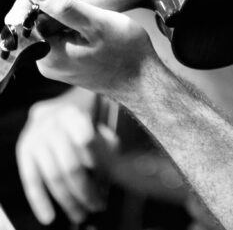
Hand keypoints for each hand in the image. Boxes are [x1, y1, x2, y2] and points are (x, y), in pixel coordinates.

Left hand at [10, 0, 156, 98]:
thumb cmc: (125, 52)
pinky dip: (83, 19)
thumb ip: (66, 8)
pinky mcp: (71, 61)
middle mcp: (48, 60)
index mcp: (48, 53)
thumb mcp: (97, 24)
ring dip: (77, 7)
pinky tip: (100, 8)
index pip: (26, 17)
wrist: (143, 81)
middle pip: (43, 19)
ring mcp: (60, 62)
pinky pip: (69, 34)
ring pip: (58, 24)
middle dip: (65, 0)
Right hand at [16, 88, 117, 225]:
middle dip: (85, 190)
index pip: (86, 140)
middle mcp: (52, 124)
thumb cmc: (81, 119)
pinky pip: (31, 181)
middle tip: (97, 206)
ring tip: (80, 214)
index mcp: (75, 113)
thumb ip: (106, 141)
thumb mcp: (97, 119)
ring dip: (68, 200)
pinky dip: (40, 202)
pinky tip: (49, 217)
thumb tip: (115, 170)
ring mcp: (35, 138)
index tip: (106, 179)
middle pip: (70, 165)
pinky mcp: (23, 152)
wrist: (51, 110)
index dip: (96, 160)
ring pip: (53, 176)